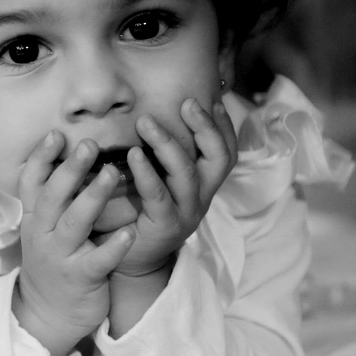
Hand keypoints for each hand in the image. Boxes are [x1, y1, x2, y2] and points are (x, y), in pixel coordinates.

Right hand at [12, 131, 134, 355]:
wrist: (47, 315)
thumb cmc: (54, 262)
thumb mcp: (44, 230)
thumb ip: (55, 199)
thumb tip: (71, 156)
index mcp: (35, 219)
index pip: (31, 183)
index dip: (41, 158)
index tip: (56, 133)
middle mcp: (42, 234)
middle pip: (52, 196)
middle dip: (70, 169)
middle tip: (89, 144)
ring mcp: (60, 257)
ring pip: (74, 223)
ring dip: (92, 196)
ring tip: (113, 173)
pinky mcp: (81, 278)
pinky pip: (97, 259)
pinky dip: (113, 245)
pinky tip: (129, 231)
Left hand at [114, 98, 237, 276]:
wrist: (130, 258)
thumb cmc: (141, 210)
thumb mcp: (160, 178)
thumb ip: (163, 152)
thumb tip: (157, 109)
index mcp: (205, 183)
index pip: (226, 150)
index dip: (224, 124)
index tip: (212, 97)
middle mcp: (202, 196)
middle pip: (219, 158)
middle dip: (206, 127)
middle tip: (186, 102)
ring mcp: (186, 212)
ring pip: (187, 173)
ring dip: (168, 143)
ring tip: (145, 121)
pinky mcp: (164, 226)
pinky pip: (158, 195)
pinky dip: (146, 172)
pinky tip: (132, 154)